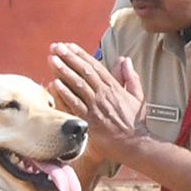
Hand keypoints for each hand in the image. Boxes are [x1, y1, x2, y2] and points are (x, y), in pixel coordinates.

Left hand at [47, 42, 148, 159]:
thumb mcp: (138, 97)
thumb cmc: (136, 123)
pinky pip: (75, 103)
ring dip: (64, 70)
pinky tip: (55, 83)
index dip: (81, 54)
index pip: (96, 66)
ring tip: (52, 59)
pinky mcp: (90, 119)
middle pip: (85, 71)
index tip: (70, 46)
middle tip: (56, 47)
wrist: (135, 144)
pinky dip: (65, 93)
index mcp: (114, 87)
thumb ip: (131, 77)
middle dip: (69, 57)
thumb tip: (125, 60)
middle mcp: (104, 94)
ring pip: (78, 84)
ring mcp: (96, 106)